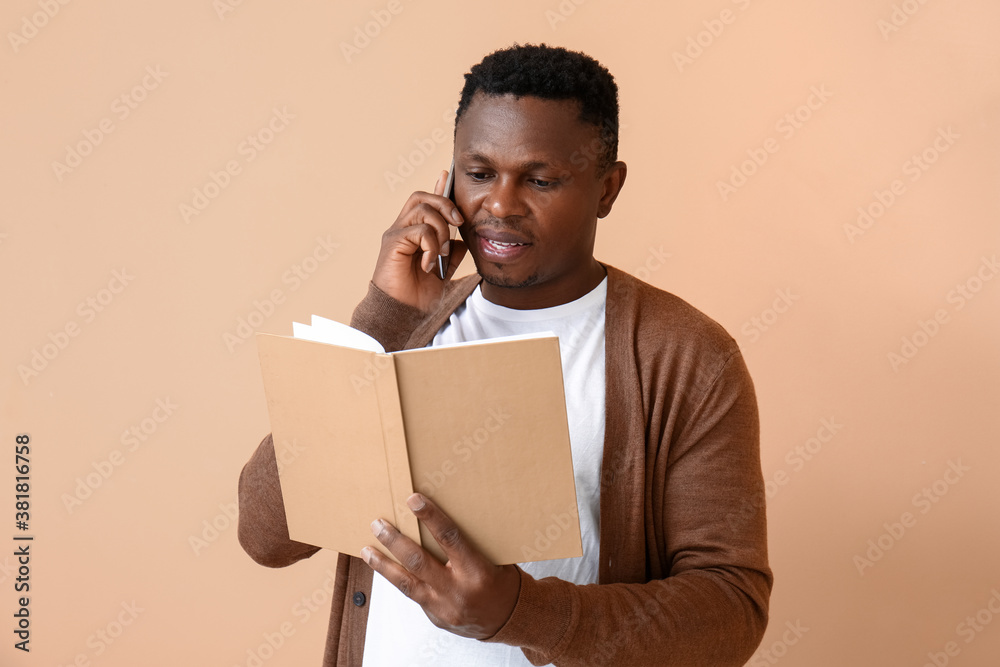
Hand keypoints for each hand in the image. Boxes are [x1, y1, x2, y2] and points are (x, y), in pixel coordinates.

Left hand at [361, 493, 519, 639]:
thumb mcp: (493, 557)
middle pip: (418, 561)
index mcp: (477, 571)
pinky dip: (398, 580)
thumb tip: (440, 517)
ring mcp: (444, 608)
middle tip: (378, 524)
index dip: (430, 517)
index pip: (450, 538)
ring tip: (368, 549)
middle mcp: (458, 590)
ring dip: (384, 564)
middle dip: (395, 541)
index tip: (413, 500)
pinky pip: (413, 595)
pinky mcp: (435, 617)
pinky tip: (385, 568)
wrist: (508, 619)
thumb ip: (468, 542)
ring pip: (406, 583)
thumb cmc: (502, 582)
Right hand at [371, 170, 467, 311]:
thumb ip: (451, 254)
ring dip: (441, 230)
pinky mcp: (392, 243)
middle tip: (459, 223)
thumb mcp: (443, 272)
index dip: (437, 188)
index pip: (425, 203)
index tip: (447, 175)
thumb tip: (462, 241)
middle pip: (421, 197)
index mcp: (413, 233)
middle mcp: (402, 229)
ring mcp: (396, 234)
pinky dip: (430, 245)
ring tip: (441, 253)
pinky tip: (429, 264)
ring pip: (423, 210)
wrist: (403, 313)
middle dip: (445, 204)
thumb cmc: (417, 295)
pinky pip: (418, 230)